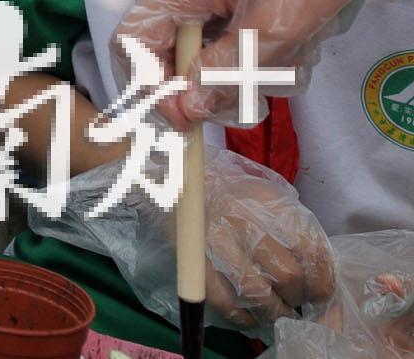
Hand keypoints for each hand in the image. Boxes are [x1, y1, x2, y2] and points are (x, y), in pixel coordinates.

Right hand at [61, 152, 337, 329]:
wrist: (167, 168)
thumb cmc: (224, 184)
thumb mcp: (264, 191)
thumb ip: (291, 223)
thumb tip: (316, 268)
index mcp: (267, 203)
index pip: (312, 251)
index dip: (321, 281)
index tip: (318, 294)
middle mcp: (245, 220)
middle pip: (287, 275)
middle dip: (297, 298)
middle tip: (294, 303)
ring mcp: (215, 240)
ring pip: (258, 293)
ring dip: (272, 312)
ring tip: (275, 313)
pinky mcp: (192, 257)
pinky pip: (222, 300)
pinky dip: (239, 317)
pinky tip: (246, 318)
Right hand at [118, 0, 413, 130]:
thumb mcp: (272, 28)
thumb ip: (221, 72)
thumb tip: (181, 110)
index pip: (132, 46)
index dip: (153, 89)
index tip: (191, 121)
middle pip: (166, 48)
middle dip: (208, 79)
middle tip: (256, 92)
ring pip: (198, 42)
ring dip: (237, 63)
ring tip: (284, 58)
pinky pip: (217, 25)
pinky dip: (246, 44)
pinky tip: (282, 40)